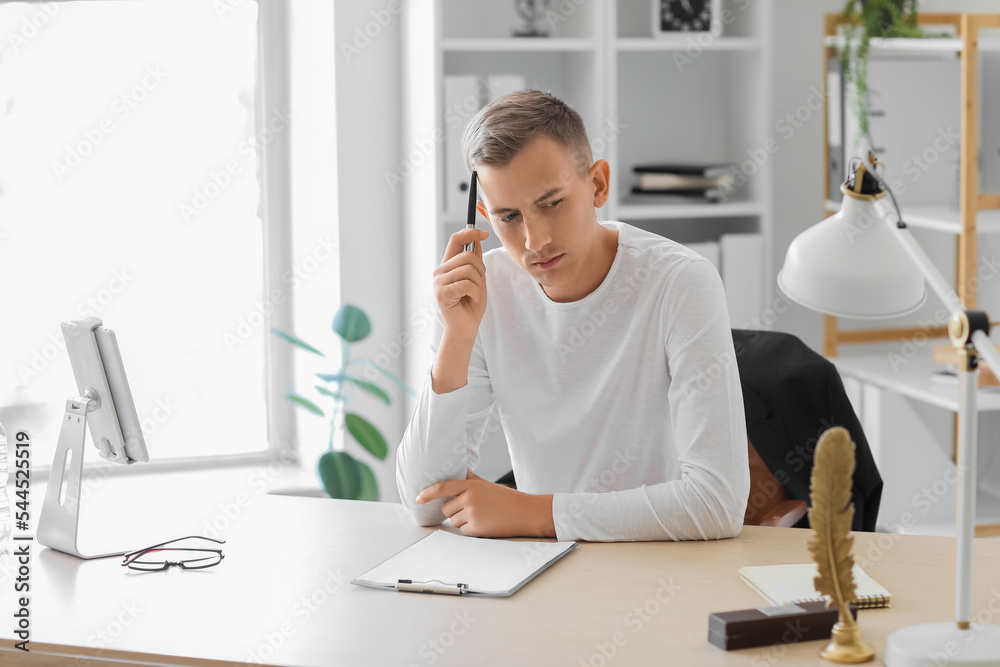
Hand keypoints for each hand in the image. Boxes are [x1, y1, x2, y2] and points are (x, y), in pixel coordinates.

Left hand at [415, 469, 553, 537]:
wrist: (525, 512)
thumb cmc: (506, 499)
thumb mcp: (486, 484)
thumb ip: (469, 478)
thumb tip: (457, 470)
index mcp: (471, 485)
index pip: (443, 487)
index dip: (428, 493)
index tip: (418, 499)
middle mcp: (470, 498)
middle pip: (447, 509)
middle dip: (455, 512)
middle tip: (472, 511)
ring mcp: (473, 513)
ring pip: (454, 522)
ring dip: (463, 522)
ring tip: (482, 517)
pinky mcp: (477, 528)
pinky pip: (463, 532)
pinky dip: (471, 531)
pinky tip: (485, 525)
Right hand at [433, 227, 489, 343]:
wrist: (465, 328)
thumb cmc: (471, 305)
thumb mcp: (478, 278)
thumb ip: (476, 260)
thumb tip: (477, 238)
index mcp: (448, 265)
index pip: (455, 240)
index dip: (470, 232)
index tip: (485, 233)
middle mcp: (440, 271)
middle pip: (468, 255)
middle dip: (481, 270)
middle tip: (479, 285)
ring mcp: (439, 282)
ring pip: (469, 269)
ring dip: (478, 284)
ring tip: (473, 294)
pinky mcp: (441, 293)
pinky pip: (466, 284)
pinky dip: (475, 293)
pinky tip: (470, 300)